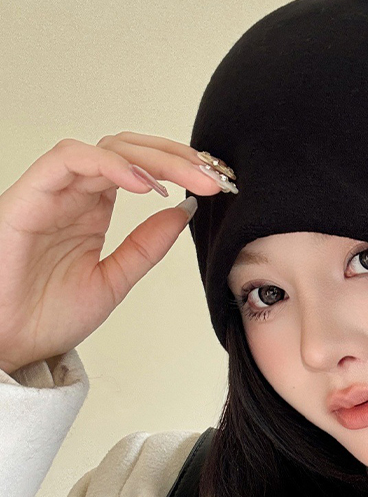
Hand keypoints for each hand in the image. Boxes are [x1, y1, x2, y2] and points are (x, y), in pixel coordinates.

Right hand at [0, 132, 223, 374]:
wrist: (6, 347)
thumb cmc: (47, 317)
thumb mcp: (115, 280)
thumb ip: (147, 245)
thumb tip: (185, 211)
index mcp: (93, 210)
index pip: (140, 169)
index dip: (180, 168)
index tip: (217, 184)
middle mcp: (73, 195)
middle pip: (129, 152)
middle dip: (177, 158)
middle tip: (214, 176)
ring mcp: (51, 193)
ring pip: (105, 148)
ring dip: (154, 158)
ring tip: (191, 178)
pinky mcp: (27, 198)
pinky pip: (67, 161)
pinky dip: (110, 165)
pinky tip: (146, 185)